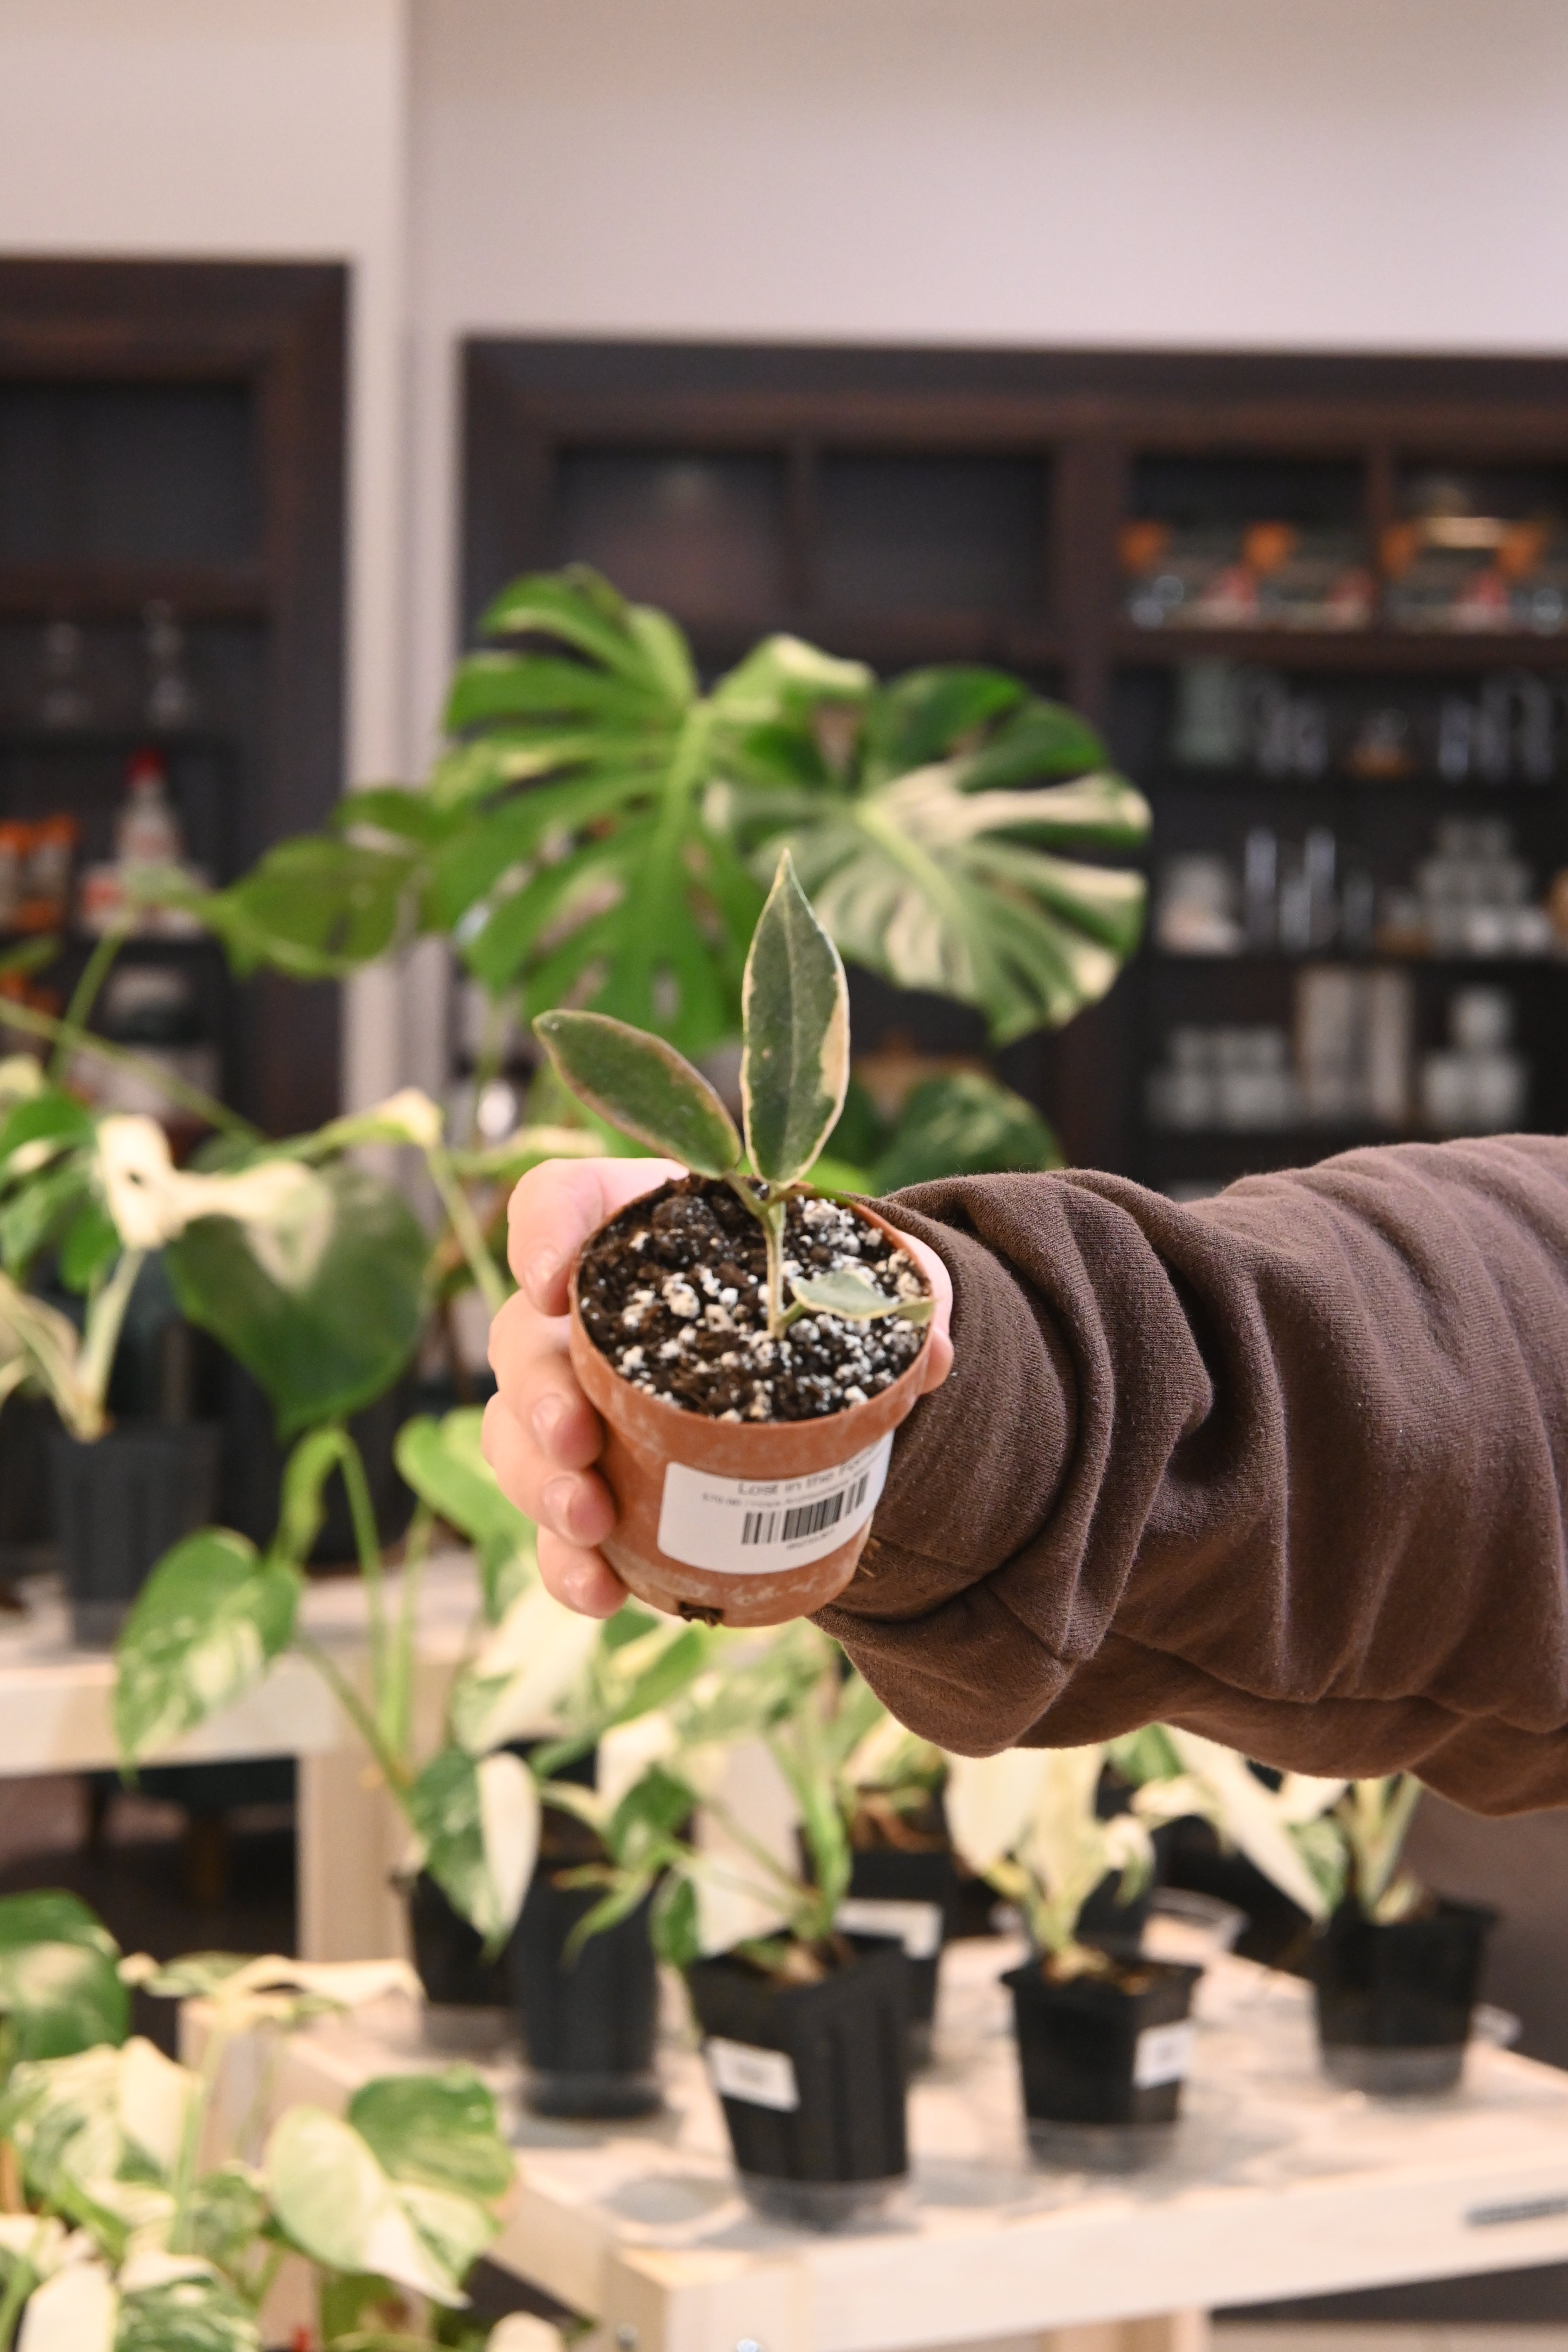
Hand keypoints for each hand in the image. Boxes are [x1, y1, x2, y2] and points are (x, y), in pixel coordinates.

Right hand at [483, 1157, 953, 1617]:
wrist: (804, 1379)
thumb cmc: (802, 1300)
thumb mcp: (853, 1281)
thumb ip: (895, 1293)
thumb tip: (932, 1353)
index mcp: (637, 1234)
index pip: (561, 1202)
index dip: (541, 1232)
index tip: (554, 1279)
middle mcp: (583, 1319)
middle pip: (521, 1341)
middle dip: (538, 1394)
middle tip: (576, 1436)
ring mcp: (574, 1409)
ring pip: (517, 1440)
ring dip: (541, 1484)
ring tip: (590, 1519)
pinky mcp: (592, 1489)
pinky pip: (555, 1532)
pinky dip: (568, 1565)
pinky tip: (603, 1591)